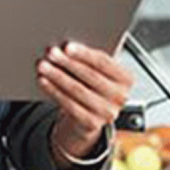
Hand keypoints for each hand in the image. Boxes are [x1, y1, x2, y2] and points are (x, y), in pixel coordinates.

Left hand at [37, 41, 133, 160]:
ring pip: (77, 90)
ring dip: (57, 76)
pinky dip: (54, 91)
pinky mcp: (92, 124)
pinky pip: (69, 105)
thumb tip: (65, 46)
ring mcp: (108, 112)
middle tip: (51, 53)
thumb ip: (89, 59)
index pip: (104, 63)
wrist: (90, 116)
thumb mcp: (98, 72)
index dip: (84, 54)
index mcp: (125, 78)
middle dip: (68, 63)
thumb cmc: (92, 86)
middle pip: (90, 75)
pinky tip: (44, 81)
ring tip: (43, 66)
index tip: (67, 46)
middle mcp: (120, 96)